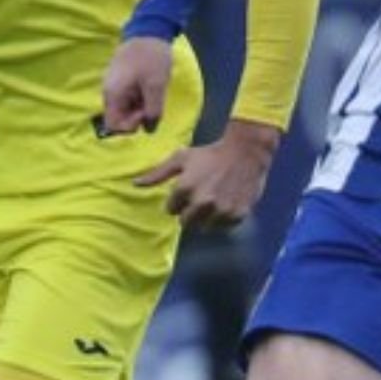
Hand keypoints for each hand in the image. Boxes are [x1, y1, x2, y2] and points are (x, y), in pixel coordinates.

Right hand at [102, 37, 172, 134]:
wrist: (148, 30)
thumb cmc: (151, 58)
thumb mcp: (156, 86)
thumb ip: (152, 110)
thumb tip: (149, 129)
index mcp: (113, 94)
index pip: (113, 125)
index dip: (130, 126)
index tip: (145, 112)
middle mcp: (109, 91)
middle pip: (118, 117)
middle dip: (136, 116)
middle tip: (152, 104)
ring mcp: (113, 84)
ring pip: (123, 107)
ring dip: (138, 107)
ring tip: (152, 94)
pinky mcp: (120, 79)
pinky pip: (126, 97)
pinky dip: (138, 98)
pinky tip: (149, 88)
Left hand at [134, 119, 279, 230]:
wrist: (245, 152)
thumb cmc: (210, 154)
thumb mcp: (181, 158)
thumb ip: (157, 174)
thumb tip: (134, 184)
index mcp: (184, 188)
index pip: (170, 210)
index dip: (178, 200)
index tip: (188, 191)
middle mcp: (201, 202)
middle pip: (185, 223)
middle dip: (189, 212)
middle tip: (200, 197)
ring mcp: (220, 210)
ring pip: (204, 227)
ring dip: (206, 217)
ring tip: (214, 200)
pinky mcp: (236, 215)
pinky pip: (222, 227)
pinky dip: (223, 219)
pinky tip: (226, 202)